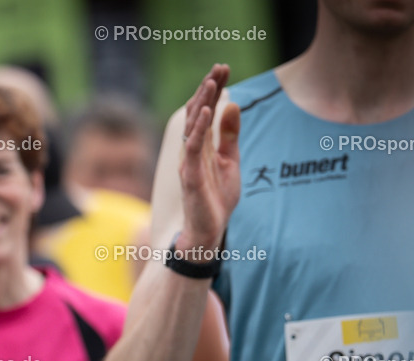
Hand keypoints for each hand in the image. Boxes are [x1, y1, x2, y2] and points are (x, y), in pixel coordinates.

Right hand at [180, 64, 240, 249]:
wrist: (208, 231)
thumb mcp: (231, 161)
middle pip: (196, 113)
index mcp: (202, 146)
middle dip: (208, 89)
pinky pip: (192, 148)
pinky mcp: (189, 176)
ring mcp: (188, 162)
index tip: (224, 68)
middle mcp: (191, 150)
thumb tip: (233, 105)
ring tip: (211, 82)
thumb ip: (230, 136)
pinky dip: (198, 129)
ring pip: (192, 126)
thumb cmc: (217, 199)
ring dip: (201, 103)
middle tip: (219, 67)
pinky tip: (205, 111)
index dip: (214, 90)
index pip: (205, 111)